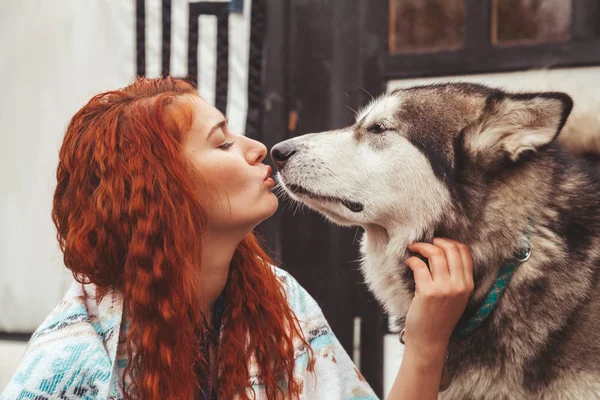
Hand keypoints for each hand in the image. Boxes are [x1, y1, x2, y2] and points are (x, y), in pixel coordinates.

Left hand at [403, 238, 473, 355]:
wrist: (430, 341)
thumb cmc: (439, 319)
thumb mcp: (456, 298)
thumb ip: (455, 278)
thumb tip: (442, 253)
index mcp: (468, 285)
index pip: (465, 252)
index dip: (449, 242)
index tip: (437, 242)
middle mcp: (459, 285)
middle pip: (450, 249)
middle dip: (435, 241)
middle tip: (423, 243)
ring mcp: (444, 288)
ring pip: (435, 254)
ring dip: (421, 247)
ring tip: (413, 248)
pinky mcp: (428, 292)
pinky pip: (419, 266)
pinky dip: (412, 260)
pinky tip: (408, 263)